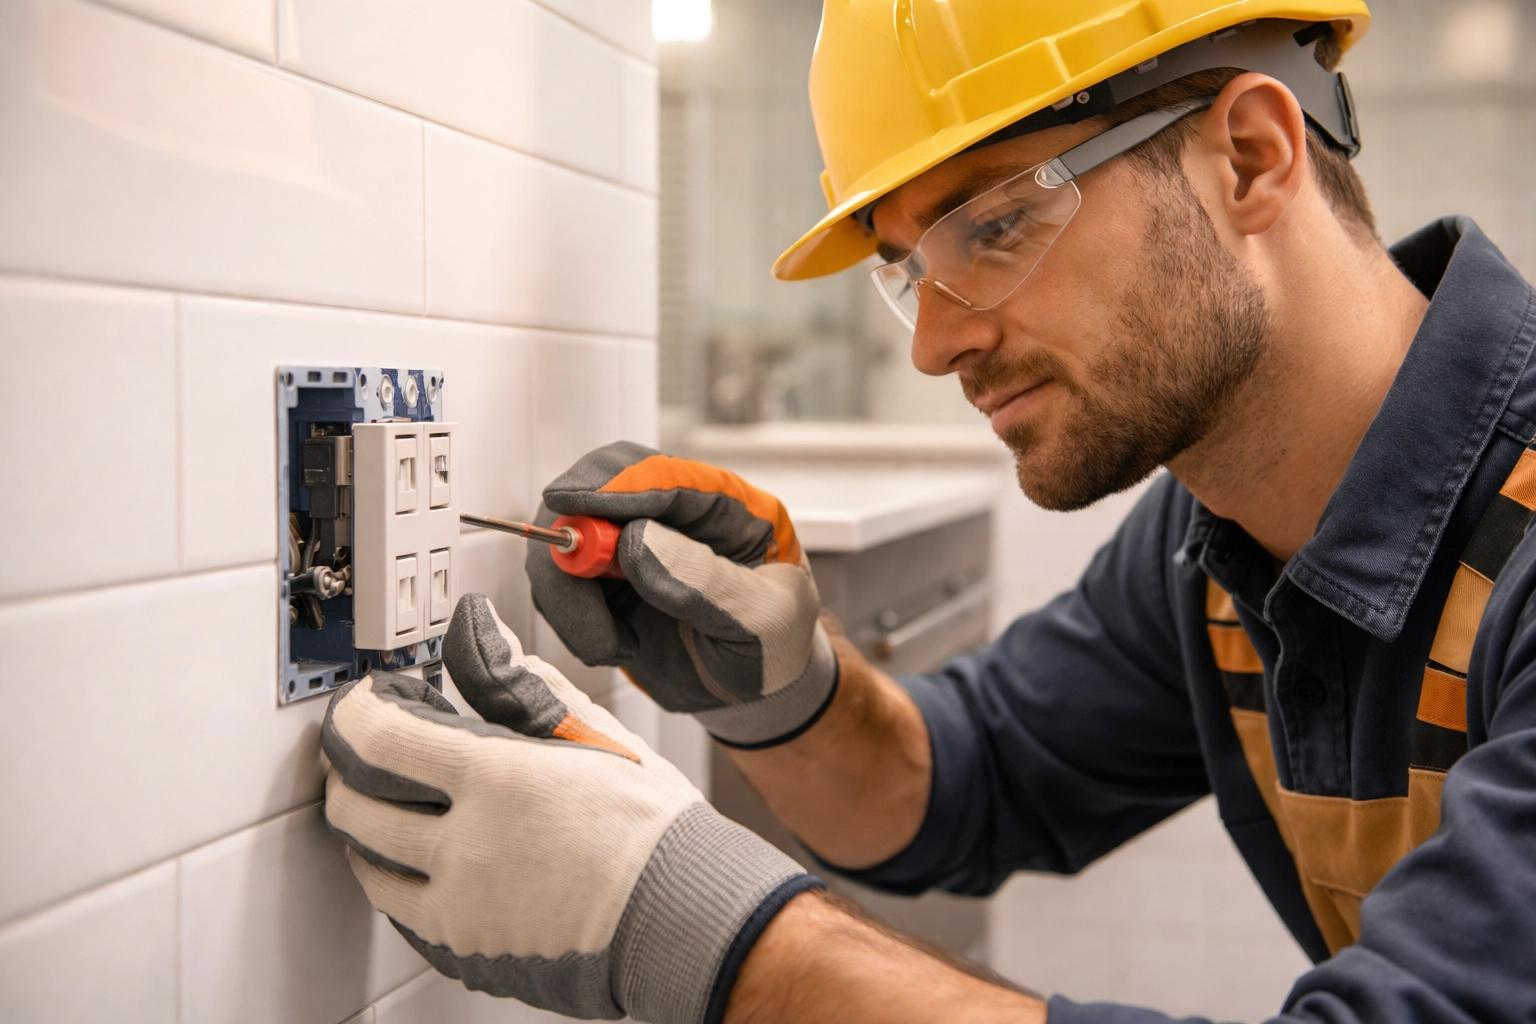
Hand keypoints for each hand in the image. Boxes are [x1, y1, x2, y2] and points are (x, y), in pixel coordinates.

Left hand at [322, 593, 820, 1022]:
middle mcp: (466, 851)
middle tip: (368, 745)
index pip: (378, 738)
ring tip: (392, 800)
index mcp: (496, 782)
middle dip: (347, 766)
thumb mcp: (590, 733)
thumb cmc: (651, 829)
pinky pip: (403, 915)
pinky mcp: (468, 955)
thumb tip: (476, 628)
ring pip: (369, 866)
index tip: (368, 700)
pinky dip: (398, 879)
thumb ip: (517, 681)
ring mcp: (461, 912)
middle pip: (357, 804)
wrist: (687, 919)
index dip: (356, 712)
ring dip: (364, 827)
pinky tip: (426, 857)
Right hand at [527, 441, 837, 747]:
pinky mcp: (604, 585)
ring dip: (570, 591)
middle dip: (576, 530)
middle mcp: (674, 518)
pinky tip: (616, 648)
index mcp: (729, 510)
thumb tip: (636, 540)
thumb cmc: (774, 650)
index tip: (574, 502)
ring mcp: (634, 549)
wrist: (755, 694)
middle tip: (574, 578)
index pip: (669, 477)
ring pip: (569, 541)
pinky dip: (572, 620)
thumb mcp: (764, 620)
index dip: (619, 483)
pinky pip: (561, 586)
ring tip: (611, 644)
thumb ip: (707, 582)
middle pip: (601, 489)